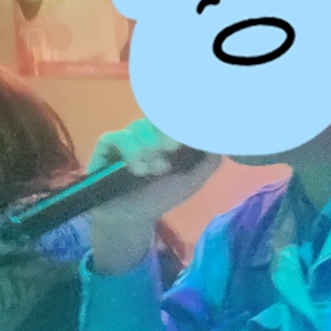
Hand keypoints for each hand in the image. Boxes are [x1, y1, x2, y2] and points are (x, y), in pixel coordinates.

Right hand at [87, 119, 219, 273]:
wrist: (133, 217)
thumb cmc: (163, 195)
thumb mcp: (193, 179)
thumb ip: (209, 159)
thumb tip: (222, 137)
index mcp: (168, 134)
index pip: (175, 114)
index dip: (182, 120)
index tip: (190, 133)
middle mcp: (147, 130)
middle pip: (157, 115)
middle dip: (166, 133)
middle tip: (172, 148)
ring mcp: (127, 135)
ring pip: (139, 126)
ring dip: (150, 148)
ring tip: (156, 170)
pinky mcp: (107, 144)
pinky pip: (118, 137)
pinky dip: (131, 153)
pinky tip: (138, 170)